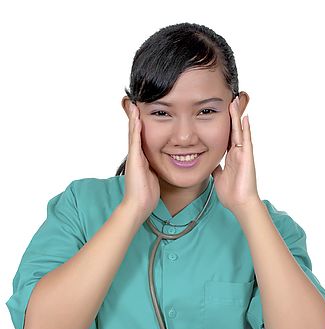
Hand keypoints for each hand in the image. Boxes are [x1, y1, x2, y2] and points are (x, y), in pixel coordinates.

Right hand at [121, 103, 160, 221]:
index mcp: (142, 159)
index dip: (142, 125)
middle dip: (135, 117)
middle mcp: (136, 155)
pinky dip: (136, 128)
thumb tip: (165, 165)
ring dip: (134, 117)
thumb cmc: (147, 195)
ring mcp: (134, 157)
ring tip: (134, 103)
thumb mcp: (154, 177)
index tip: (144, 112)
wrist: (139, 205)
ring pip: (134, 133)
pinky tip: (137, 116)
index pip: (142, 138)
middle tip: (134, 101)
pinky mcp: (134, 160)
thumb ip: (156, 168)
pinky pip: (135, 140)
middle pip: (135, 132)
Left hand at [211, 97, 260, 211]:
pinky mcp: (247, 158)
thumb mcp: (218, 177)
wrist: (240, 204)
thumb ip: (216, 168)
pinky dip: (245, 130)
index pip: (226, 136)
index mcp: (231, 157)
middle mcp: (238, 153)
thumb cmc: (231, 194)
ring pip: (239, 131)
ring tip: (235, 102)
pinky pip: (246, 141)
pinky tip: (244, 118)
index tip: (220, 111)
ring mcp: (243, 155)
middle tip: (229, 99)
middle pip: (233, 130)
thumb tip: (209, 163)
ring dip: (237, 117)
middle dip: (231, 115)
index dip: (224, 124)